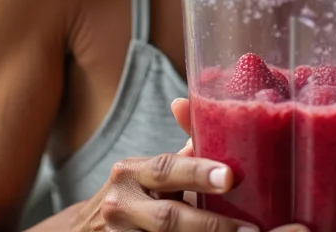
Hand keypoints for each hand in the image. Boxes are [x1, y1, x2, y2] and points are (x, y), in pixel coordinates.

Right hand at [73, 98, 307, 231]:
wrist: (87, 229)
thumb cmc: (135, 192)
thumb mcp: (153, 171)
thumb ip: (183, 152)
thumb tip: (216, 114)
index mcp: (132, 172)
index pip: (167, 169)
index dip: (198, 172)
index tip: (229, 177)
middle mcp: (120, 204)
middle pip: (167, 217)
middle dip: (209, 223)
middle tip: (249, 228)